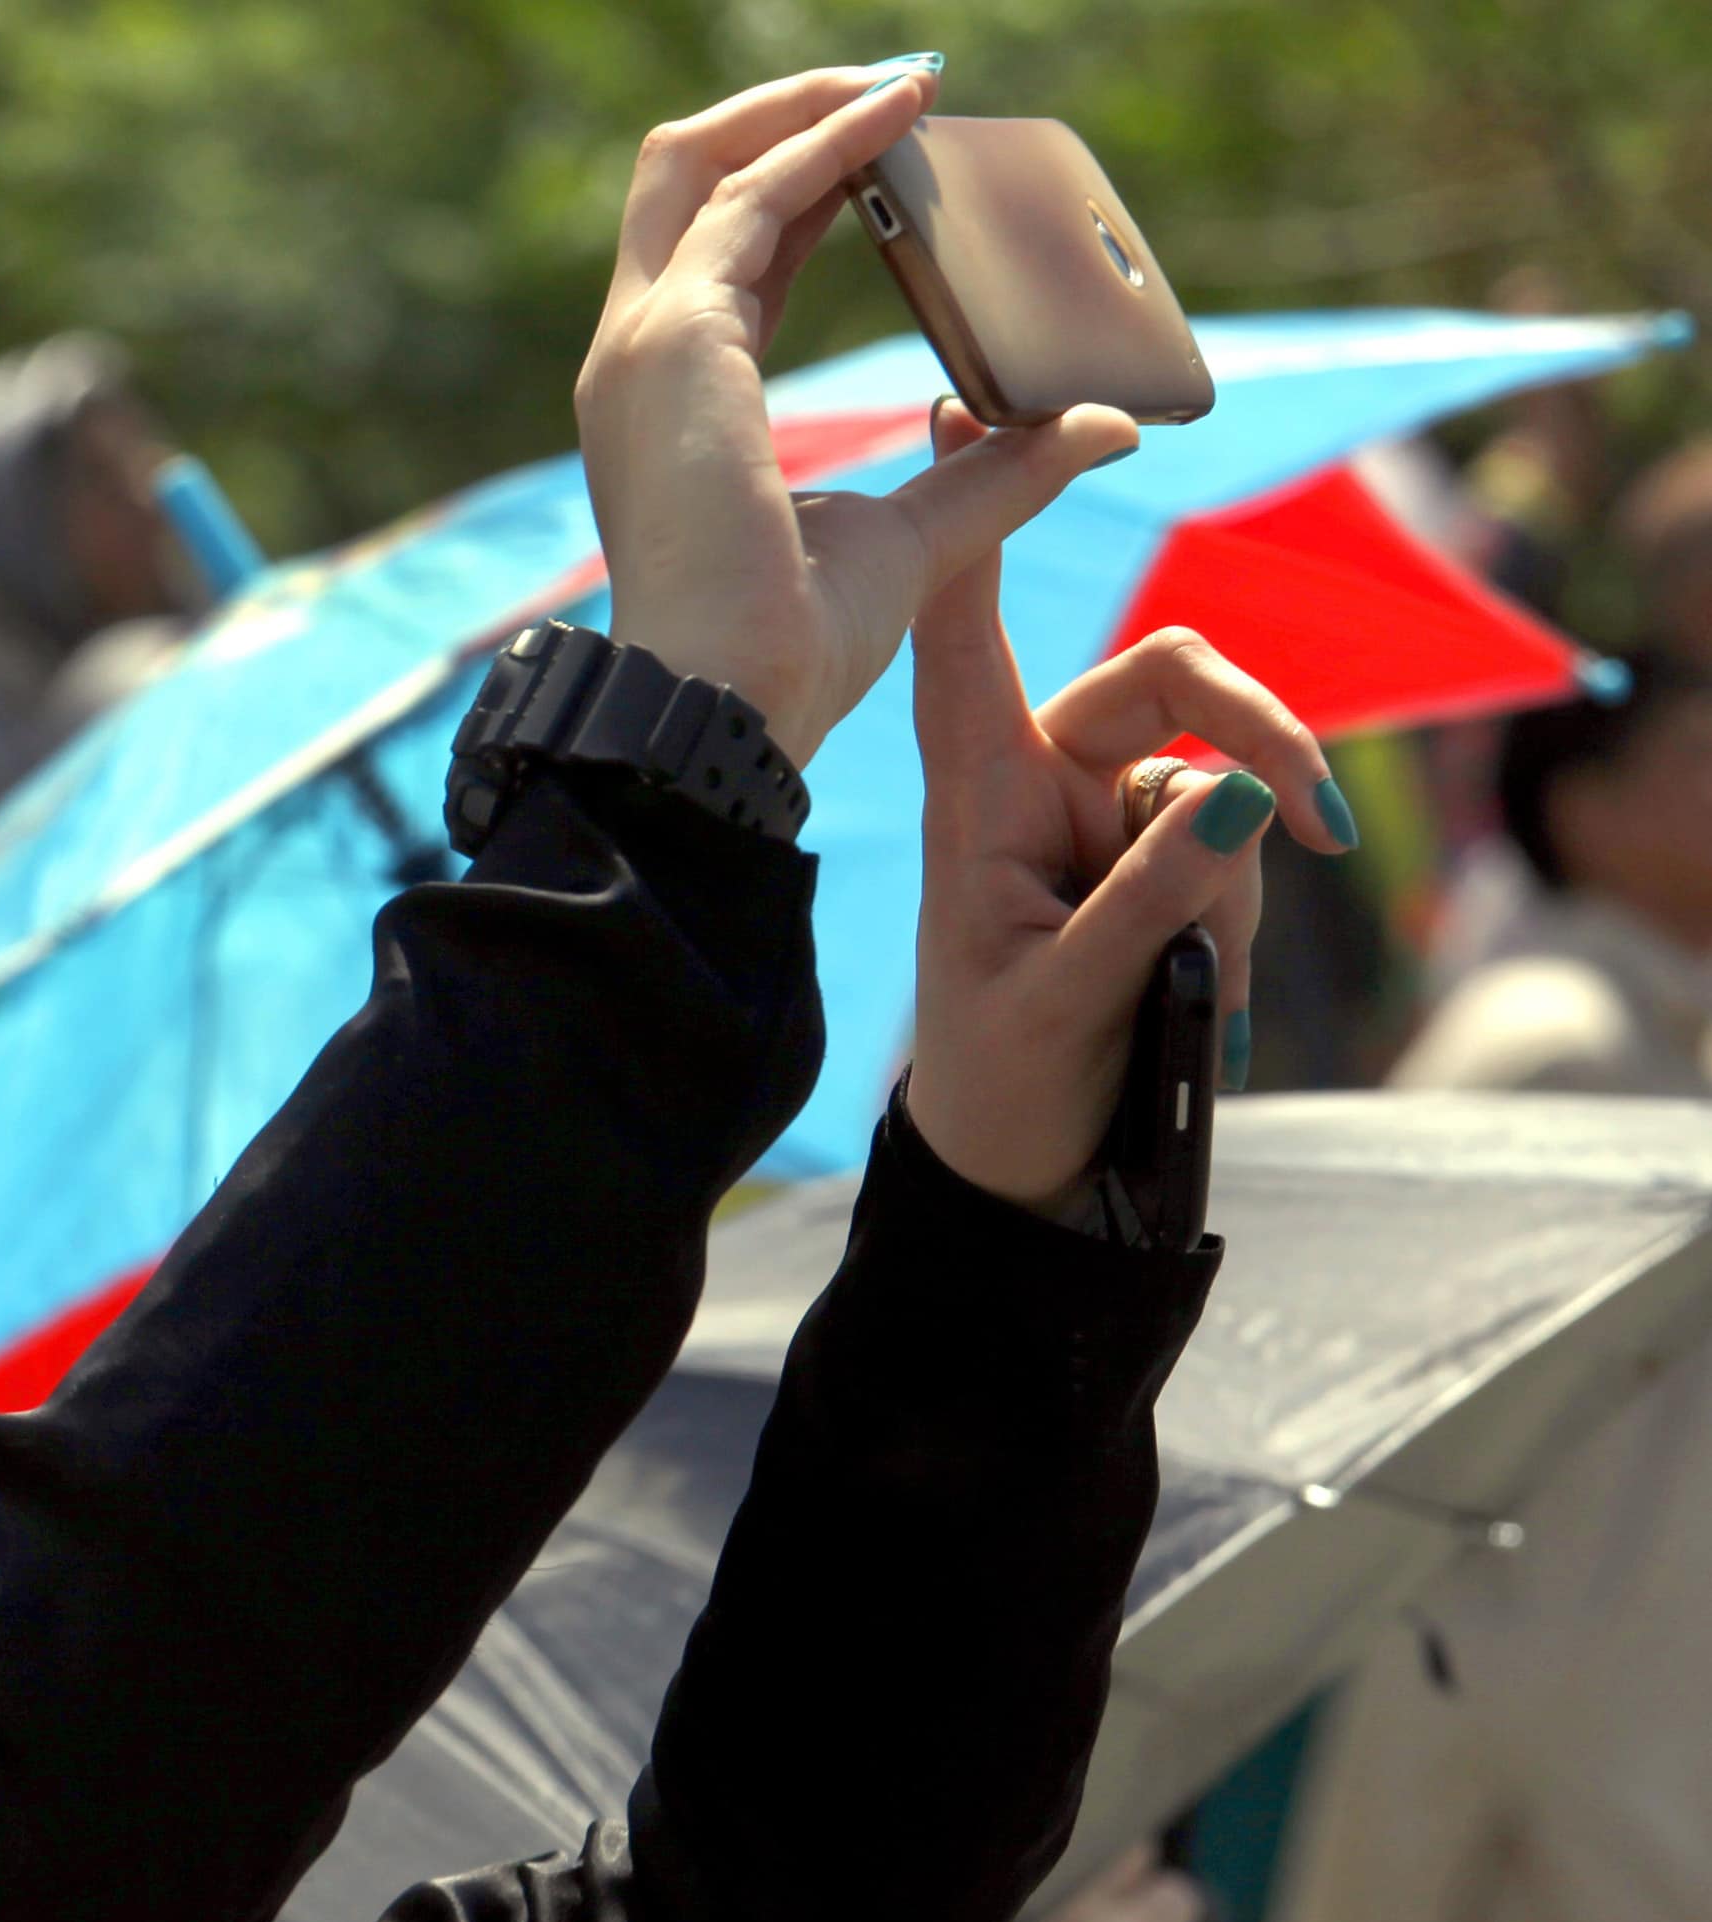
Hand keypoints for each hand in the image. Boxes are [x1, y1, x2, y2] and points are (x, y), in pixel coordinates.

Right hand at [579, 65, 1135, 761]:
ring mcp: (646, 346)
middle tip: (900, 88)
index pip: (728, 252)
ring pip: (699, 159)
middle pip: (683, 177)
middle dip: (785, 113)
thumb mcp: (921, 534)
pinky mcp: (678, 340)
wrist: (727, 703)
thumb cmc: (792, 651)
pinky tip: (902, 113)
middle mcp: (641, 361)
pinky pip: (755, 194)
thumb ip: (996, 467)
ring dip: (805, 104)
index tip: (895, 146)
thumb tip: (1099, 423)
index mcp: (679, 406)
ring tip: (906, 82)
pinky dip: (829, 139)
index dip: (806, 182)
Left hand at [905, 421, 1345, 1210]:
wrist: (1023, 1159)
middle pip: (1174, 674)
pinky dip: (1238, 922)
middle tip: (1311, 820)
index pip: (967, 628)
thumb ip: (1156, 897)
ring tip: (1196, 982)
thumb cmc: (1008, 1073)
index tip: (966, 407)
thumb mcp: (1070, 994)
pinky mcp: (1164, 848)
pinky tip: (1204, 995)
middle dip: (1257, 735)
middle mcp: (1044, 771)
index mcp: (977, 784)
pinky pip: (1242, 841)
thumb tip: (1245, 790)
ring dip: (1235, 879)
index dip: (971, 519)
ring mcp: (1108, 807)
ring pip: (1224, 774)